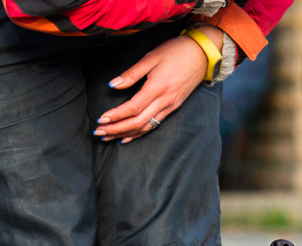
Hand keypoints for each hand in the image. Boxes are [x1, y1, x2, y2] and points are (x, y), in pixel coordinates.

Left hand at [94, 27, 222, 143]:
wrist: (202, 55)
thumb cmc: (176, 51)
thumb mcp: (151, 57)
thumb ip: (132, 73)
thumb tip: (113, 85)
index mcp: (157, 88)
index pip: (132, 108)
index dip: (116, 116)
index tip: (101, 120)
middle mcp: (164, 102)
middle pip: (137, 122)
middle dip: (116, 129)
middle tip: (99, 133)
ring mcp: (170, 107)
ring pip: (146, 127)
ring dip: (126, 134)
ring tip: (108, 138)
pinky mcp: (173, 108)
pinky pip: (154, 125)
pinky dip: (140, 133)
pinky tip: (128, 137)